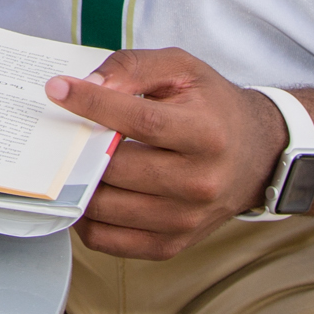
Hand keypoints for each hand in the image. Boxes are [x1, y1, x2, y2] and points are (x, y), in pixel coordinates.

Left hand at [43, 46, 288, 260]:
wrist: (256, 154)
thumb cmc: (213, 107)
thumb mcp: (182, 69)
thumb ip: (134, 67)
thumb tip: (88, 86)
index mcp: (207, 135)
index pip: (140, 120)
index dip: (93, 104)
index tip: (58, 89)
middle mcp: (199, 183)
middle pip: (119, 167)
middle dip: (81, 146)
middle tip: (62, 129)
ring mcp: (184, 220)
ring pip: (106, 207)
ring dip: (78, 182)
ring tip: (72, 159)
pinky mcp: (170, 245)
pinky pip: (107, 240)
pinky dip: (85, 217)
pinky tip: (85, 190)